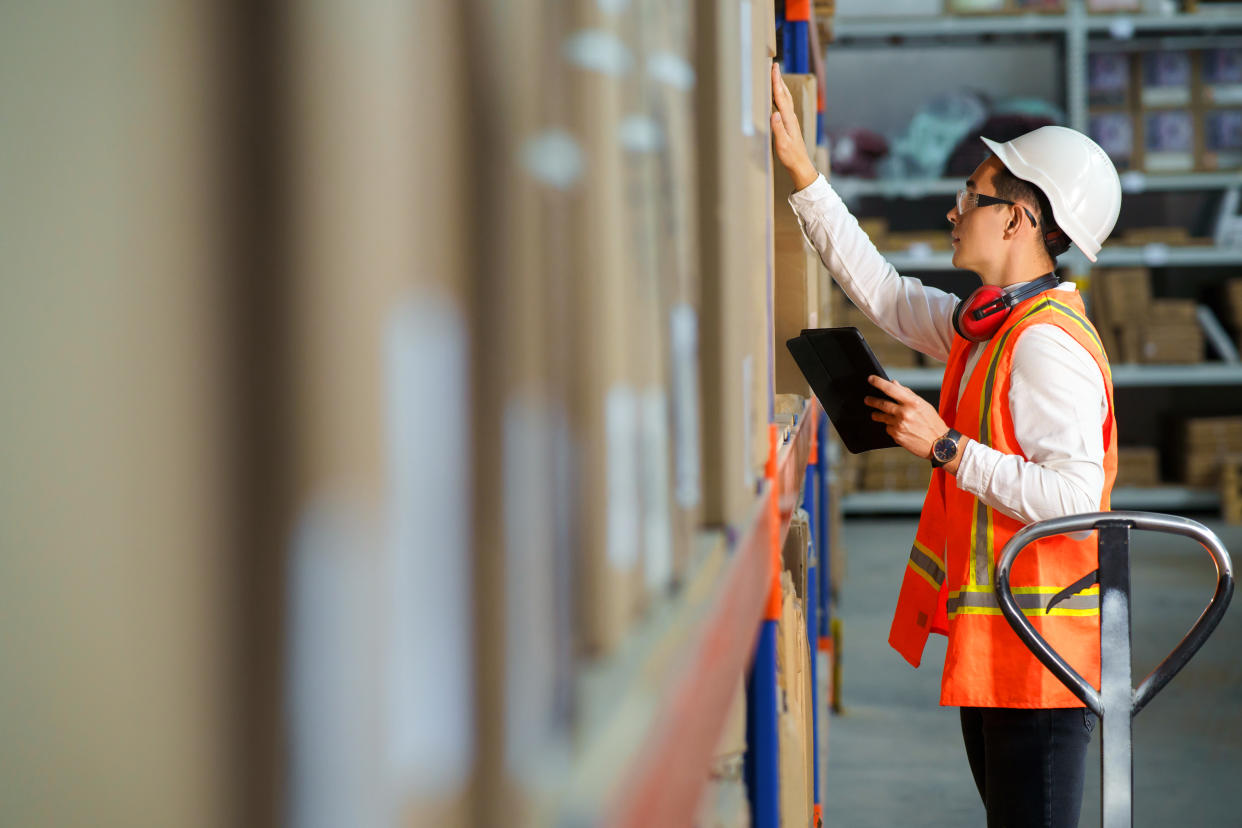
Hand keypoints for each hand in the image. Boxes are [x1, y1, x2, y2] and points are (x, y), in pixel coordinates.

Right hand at [770, 63, 817, 190]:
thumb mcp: (782, 144)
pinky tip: (779, 96)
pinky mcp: (790, 124)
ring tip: (776, 76)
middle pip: (785, 94)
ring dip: (781, 86)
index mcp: (788, 120)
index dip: (776, 82)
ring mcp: (792, 120)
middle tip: (774, 65)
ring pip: (786, 98)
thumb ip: (778, 128)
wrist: (801, 165)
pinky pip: (785, 105)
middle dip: (779, 79)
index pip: (781, 97)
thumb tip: (774, 113)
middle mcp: (791, 117)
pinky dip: (781, 96)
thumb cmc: (791, 157)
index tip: (773, 68)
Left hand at [863, 375, 949, 462]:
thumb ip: (907, 393)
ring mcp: (899, 425)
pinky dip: (890, 427)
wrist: (940, 444)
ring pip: (882, 417)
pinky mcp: (896, 436)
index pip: (891, 389)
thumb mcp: (923, 405)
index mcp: (913, 403)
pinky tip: (897, 428)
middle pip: (882, 404)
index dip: (878, 382)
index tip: (870, 379)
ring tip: (875, 414)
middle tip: (867, 399)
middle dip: (872, 400)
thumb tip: (893, 383)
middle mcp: (905, 413)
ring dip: (877, 415)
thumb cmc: (932, 422)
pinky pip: (888, 428)